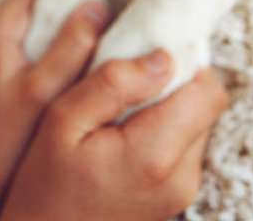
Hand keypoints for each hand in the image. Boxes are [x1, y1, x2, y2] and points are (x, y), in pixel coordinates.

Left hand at [0, 0, 109, 218]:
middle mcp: (9, 31)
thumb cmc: (4, 137)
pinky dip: (85, 57)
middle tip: (129, 22)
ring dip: (91, 36)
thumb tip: (97, 7)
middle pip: (60, 4)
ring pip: (65, 30)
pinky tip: (108, 71)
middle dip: (92, 11)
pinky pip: (65, 52)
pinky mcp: (33, 73)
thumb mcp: (40, 89)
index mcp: (4, 25)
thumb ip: (68, 47)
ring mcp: (22, 53)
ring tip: (123, 45)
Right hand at [0, 53, 227, 220]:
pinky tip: (122, 135)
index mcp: (155, 155)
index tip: (148, 54)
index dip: (185, 63)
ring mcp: (182, 192)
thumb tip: (163, 58)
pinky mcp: (175, 197)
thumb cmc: (44, 182)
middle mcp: (181, 177)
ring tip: (119, 112)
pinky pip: (182, 146)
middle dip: (172, 84)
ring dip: (166, 107)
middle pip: (203, 105)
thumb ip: (113, 84)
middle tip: (127, 83)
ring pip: (195, 123)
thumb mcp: (62, 121)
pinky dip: (160, 131)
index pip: (208, 92)